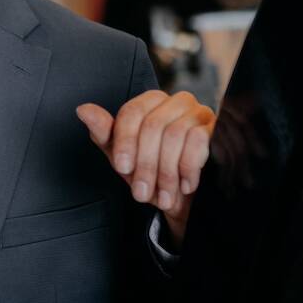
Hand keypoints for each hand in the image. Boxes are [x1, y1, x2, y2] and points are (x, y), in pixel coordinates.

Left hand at [75, 90, 214, 246]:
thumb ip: (104, 133)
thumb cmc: (152, 174)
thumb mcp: (122, 156)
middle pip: (153, 125)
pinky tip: (184, 186)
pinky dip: (187, 169)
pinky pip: (199, 142)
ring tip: (161, 196)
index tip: (121, 168)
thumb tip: (83, 109)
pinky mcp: (219, 130)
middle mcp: (177, 101)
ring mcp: (201, 113)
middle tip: (141, 193)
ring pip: (174, 135)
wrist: (185, 201)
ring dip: (165, 172)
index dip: (124, 141)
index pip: (132, 112)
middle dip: (145, 164)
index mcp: (151, 101)